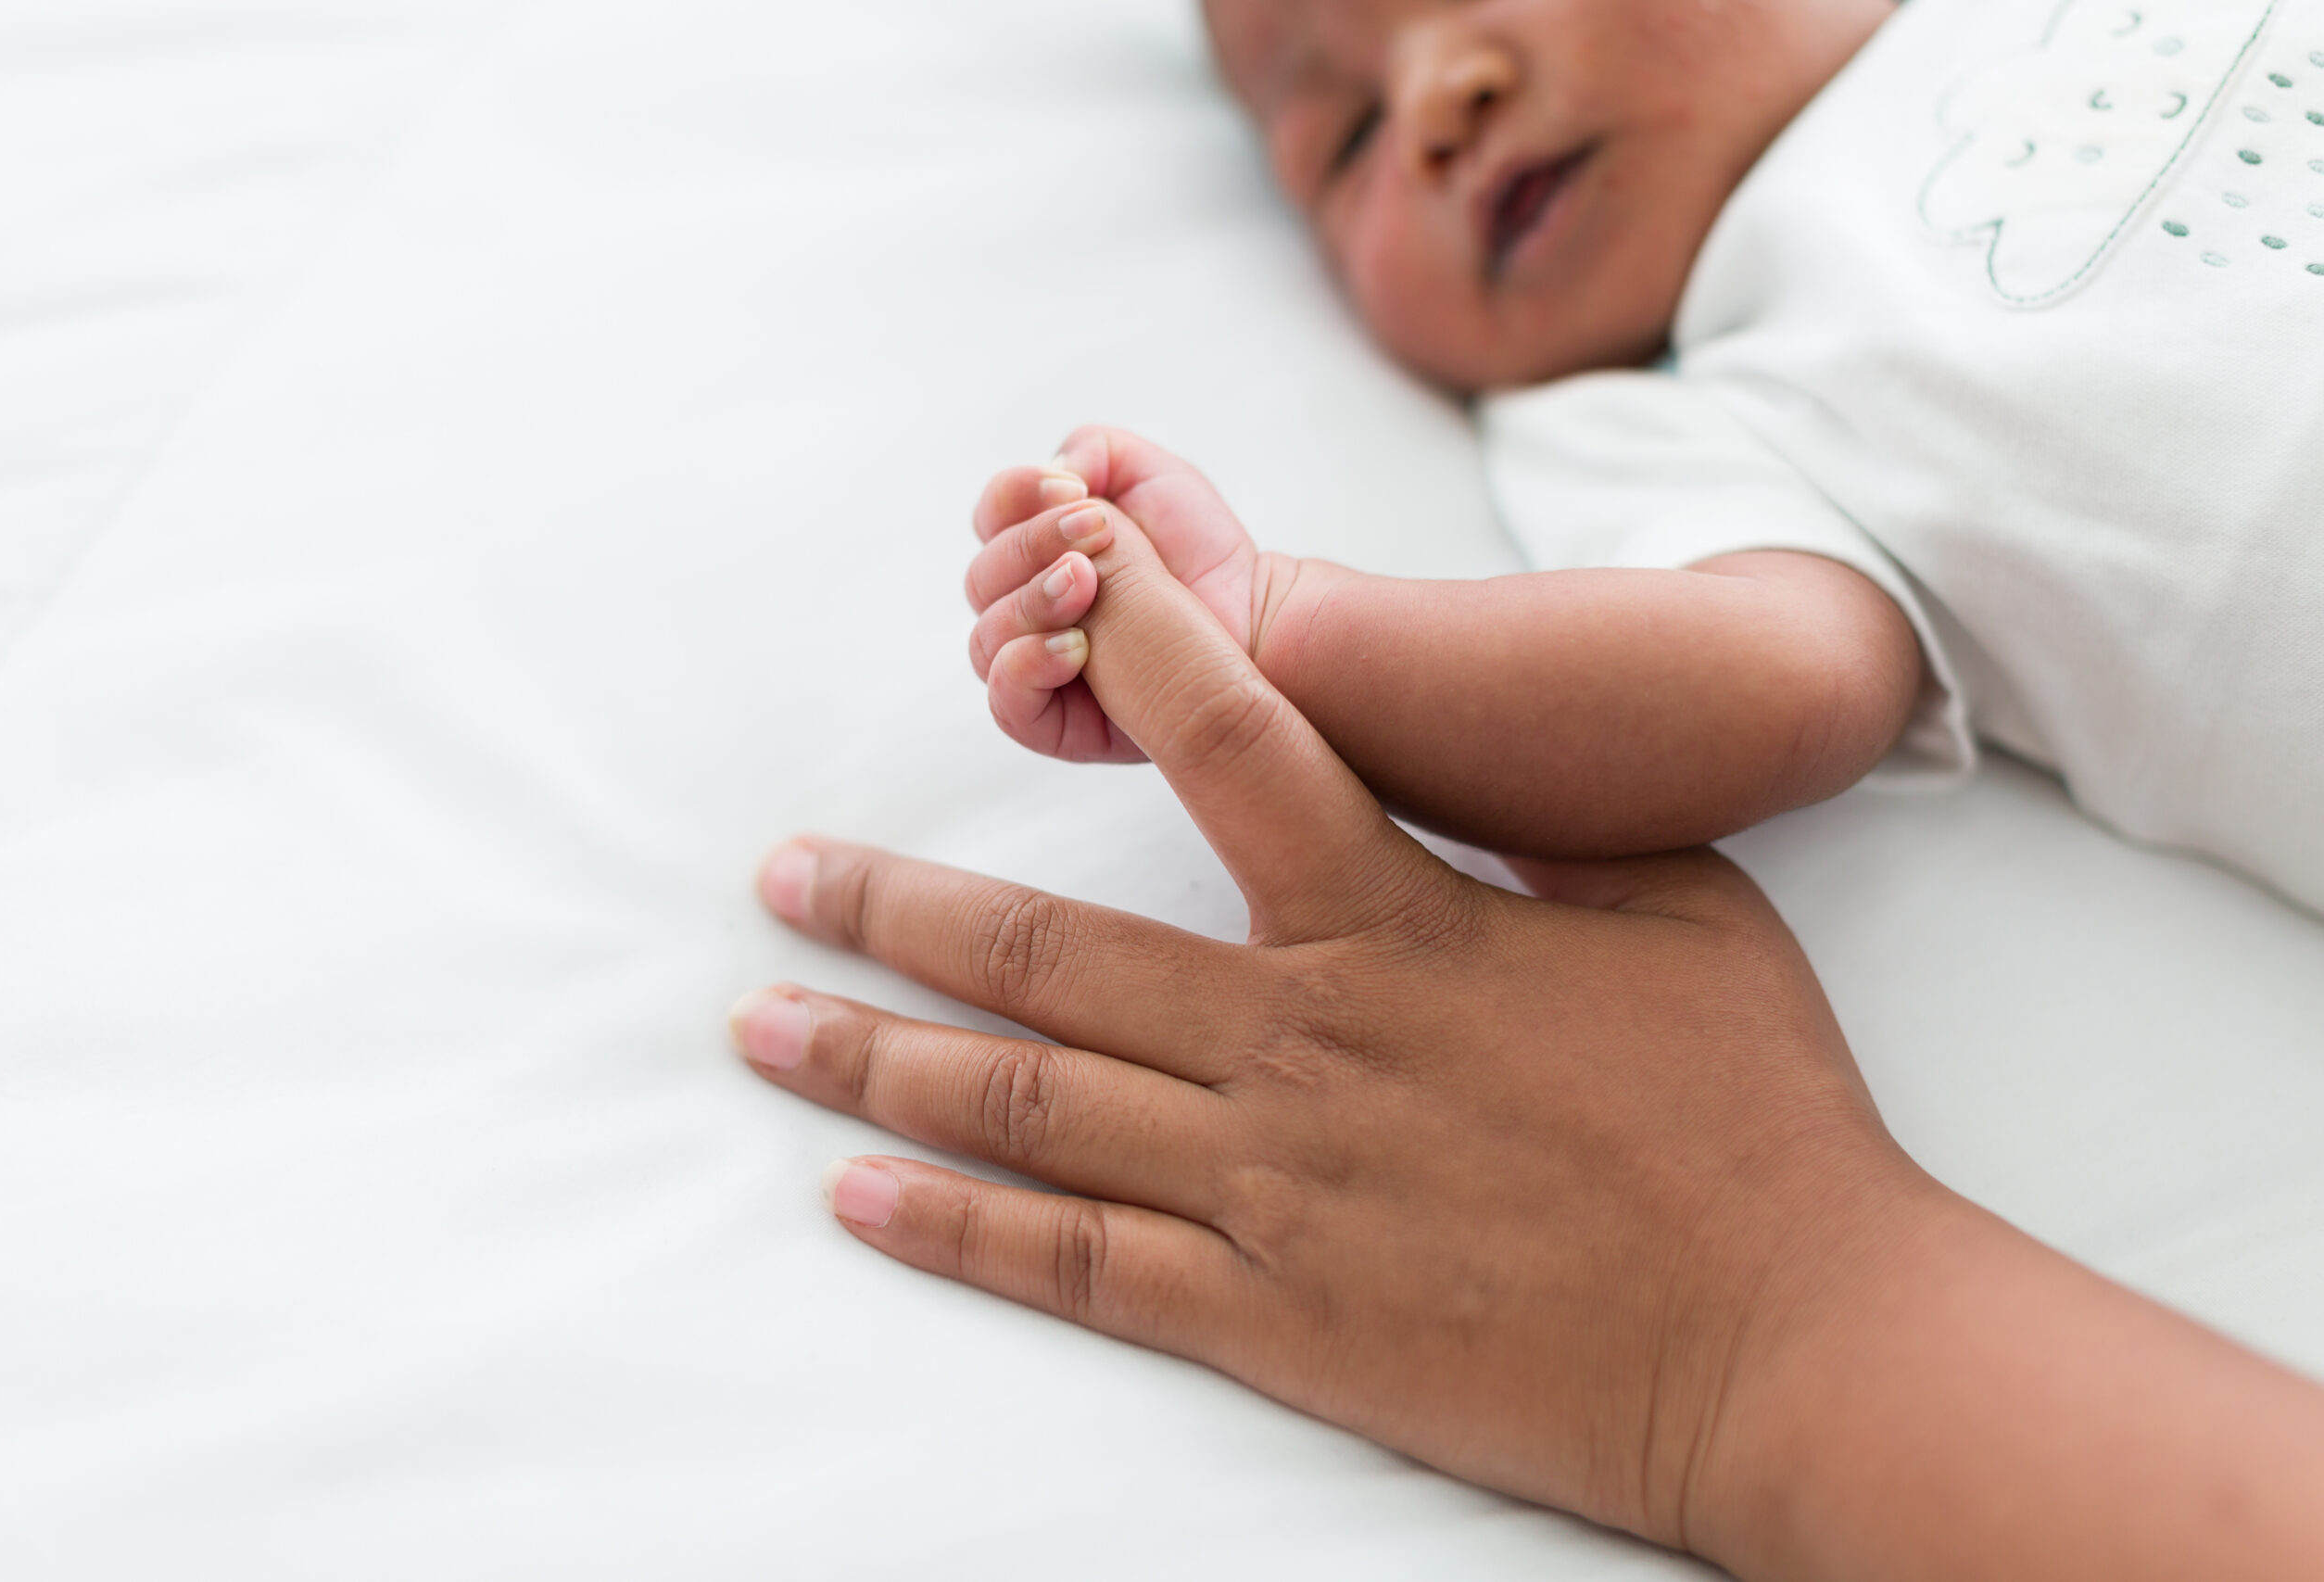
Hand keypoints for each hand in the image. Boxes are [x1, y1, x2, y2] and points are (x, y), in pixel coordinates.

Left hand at [749, 499, 1937, 1554]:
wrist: (1798, 1342)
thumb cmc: (1753, 1114)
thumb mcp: (1672, 909)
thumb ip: (1522, 824)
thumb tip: (1423, 743)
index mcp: (1401, 924)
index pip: (1229, 741)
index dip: (1123, 640)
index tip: (1035, 574)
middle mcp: (1305, 1044)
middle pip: (1049, 950)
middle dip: (894, 905)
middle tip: (778, 875)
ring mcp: (1274, 1190)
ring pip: (1029, 1104)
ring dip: (878, 1057)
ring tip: (764, 1022)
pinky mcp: (1276, 1321)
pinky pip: (1079, 1266)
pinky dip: (956, 1228)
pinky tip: (856, 1194)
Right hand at [964, 426, 1316, 762]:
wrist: (1249, 613)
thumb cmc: (1197, 549)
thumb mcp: (1149, 474)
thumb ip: (1091, 451)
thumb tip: (1049, 477)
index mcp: (1034, 550)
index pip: (991, 518)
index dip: (1017, 495)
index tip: (1076, 490)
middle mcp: (1024, 607)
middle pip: (983, 576)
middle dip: (1033, 547)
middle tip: (1095, 536)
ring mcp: (1034, 664)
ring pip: (988, 637)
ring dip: (1032, 603)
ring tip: (1088, 586)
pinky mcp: (1055, 719)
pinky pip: (1007, 701)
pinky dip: (1026, 667)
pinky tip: (1074, 646)